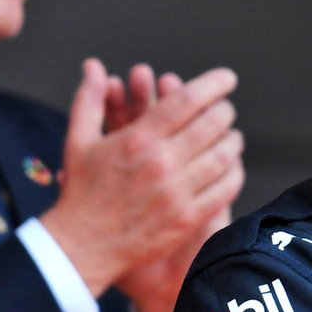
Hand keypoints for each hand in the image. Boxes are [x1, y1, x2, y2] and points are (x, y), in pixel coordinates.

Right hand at [43, 58, 244, 301]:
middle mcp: (161, 164)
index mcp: (137, 140)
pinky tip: (231, 166)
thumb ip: (90, 99)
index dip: (213, 84)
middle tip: (225, 109)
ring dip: (232, 140)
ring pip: (223, 156)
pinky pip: (225, 190)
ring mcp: (177, 193)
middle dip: (224, 111)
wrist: (81, 246)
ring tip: (231, 135)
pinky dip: (234, 173)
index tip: (226, 78)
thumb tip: (93, 65)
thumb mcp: (78, 141)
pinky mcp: (187, 219)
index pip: (186, 101)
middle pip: (212, 125)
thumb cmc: (80, 192)